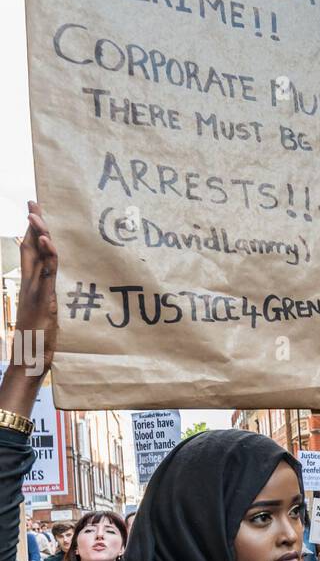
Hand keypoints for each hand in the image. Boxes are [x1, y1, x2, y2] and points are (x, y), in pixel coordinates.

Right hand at [14, 203, 57, 373]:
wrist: (29, 359)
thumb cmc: (37, 338)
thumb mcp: (44, 312)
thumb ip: (45, 297)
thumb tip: (49, 287)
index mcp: (30, 284)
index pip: (30, 251)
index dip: (33, 231)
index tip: (34, 211)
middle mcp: (30, 284)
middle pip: (30, 247)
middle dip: (33, 223)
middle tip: (32, 202)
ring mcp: (35, 290)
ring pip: (37, 256)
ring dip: (38, 233)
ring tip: (37, 214)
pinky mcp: (42, 299)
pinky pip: (46, 273)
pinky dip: (47, 255)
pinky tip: (47, 241)